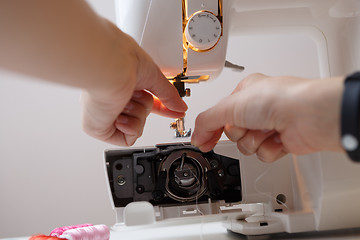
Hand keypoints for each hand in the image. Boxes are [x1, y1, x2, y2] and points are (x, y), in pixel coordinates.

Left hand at [81, 22, 186, 145]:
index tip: (175, 111)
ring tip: (125, 100)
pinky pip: (127, 139)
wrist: (109, 68)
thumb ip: (168, 95)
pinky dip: (130, 128)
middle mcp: (111, 99)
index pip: (145, 102)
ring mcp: (104, 114)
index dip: (161, 108)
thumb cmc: (123, 60)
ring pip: (136, 127)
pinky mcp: (98, 128)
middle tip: (136, 92)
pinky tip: (120, 115)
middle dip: (144, 106)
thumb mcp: (154, 76)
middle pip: (142, 114)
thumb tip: (180, 107)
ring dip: (137, 114)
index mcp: (122, 84)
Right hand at [191, 73, 344, 161]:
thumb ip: (207, 121)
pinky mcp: (281, 140)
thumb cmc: (279, 98)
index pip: (220, 114)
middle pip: (233, 132)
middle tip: (248, 124)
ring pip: (248, 145)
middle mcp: (258, 108)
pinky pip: (263, 153)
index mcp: (245, 93)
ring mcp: (270, 124)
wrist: (310, 115)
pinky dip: (269, 148)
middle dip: (239, 133)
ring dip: (254, 141)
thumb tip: (196, 135)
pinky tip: (277, 138)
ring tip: (266, 130)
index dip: (211, 128)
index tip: (202, 140)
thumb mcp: (231, 106)